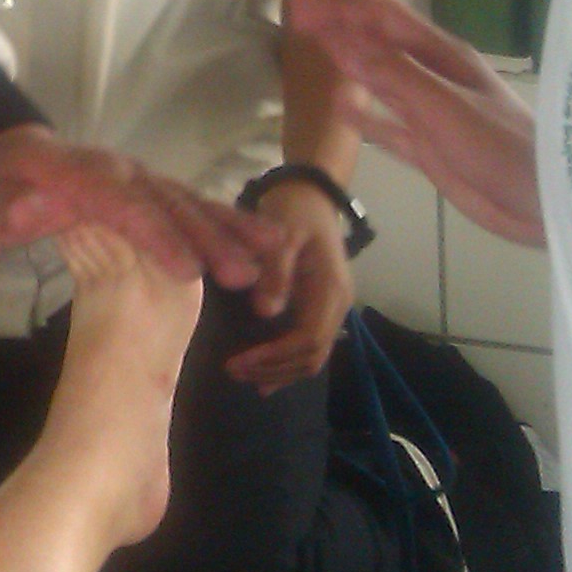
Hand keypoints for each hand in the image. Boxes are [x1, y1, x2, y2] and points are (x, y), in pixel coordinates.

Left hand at [0, 126, 264, 290]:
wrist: (6, 156)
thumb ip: (10, 208)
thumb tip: (23, 213)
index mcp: (83, 176)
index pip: (126, 207)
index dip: (158, 238)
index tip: (188, 272)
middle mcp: (120, 172)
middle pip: (169, 205)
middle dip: (208, 239)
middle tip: (244, 275)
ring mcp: (139, 177)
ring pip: (190, 201)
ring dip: (230, 228)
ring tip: (273, 254)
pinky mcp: (150, 188)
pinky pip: (193, 203)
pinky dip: (228, 220)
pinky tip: (265, 239)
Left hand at [220, 180, 352, 393]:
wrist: (310, 194)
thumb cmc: (294, 210)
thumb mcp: (282, 233)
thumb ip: (276, 272)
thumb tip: (266, 312)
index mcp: (330, 289)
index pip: (308, 339)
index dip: (274, 356)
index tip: (238, 361)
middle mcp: (338, 305)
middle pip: (312, 355)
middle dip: (273, 369)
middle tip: (232, 371)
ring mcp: (333, 308)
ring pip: (313, 356)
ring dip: (280, 371)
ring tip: (243, 376)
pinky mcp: (322, 307)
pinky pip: (310, 345)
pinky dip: (288, 364)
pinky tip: (265, 375)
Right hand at [286, 0, 543, 244]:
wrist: (542, 201)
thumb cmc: (499, 144)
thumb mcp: (443, 104)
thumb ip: (392, 75)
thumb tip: (339, 42)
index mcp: (443, 57)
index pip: (383, 20)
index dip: (342, 7)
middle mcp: (434, 78)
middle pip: (376, 45)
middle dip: (339, 27)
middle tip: (295, 14)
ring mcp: (430, 113)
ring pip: (379, 82)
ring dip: (347, 65)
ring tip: (310, 49)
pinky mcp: (429, 149)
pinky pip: (388, 127)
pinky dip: (364, 116)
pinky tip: (340, 107)